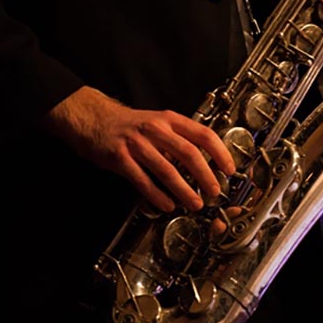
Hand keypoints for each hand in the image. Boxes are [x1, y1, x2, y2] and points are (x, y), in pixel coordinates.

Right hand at [41, 86, 235, 211]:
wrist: (94, 118)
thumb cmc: (130, 124)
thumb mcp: (158, 123)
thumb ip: (179, 139)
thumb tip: (205, 162)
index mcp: (170, 120)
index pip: (203, 134)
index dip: (220, 153)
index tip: (229, 169)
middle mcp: (156, 130)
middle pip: (189, 153)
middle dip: (206, 176)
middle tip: (214, 191)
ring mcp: (138, 144)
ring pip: (168, 170)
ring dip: (184, 190)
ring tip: (194, 203)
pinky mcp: (121, 158)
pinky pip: (143, 181)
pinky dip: (157, 196)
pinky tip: (167, 205)